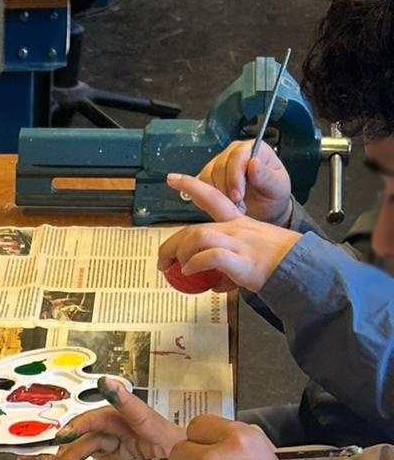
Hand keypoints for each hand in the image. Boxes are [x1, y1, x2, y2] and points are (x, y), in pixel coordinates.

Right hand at [51, 379, 183, 459]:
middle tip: (62, 442)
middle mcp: (144, 436)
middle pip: (109, 421)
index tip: (106, 383)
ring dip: (75, 447)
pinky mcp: (123, 454)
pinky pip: (97, 449)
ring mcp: (132, 444)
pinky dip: (79, 457)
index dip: (123, 400)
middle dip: (82, 428)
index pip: (140, 416)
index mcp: (163, 441)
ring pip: (99, 436)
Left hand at [159, 176, 301, 291]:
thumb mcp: (248, 252)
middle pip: (194, 228)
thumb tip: (213, 282)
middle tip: (161, 260)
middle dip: (171, 244)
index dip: (191, 185)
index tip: (172, 178)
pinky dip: (195, 264)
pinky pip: (211, 257)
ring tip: (178, 268)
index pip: (211, 197)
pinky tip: (191, 272)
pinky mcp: (241, 260)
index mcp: (237, 221)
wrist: (298, 264)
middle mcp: (235, 228)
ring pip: (199, 236)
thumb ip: (227, 261)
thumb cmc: (276, 259)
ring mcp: (238, 243)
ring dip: (181, 253)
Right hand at [195, 139, 292, 222]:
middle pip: (219, 166)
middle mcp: (234, 153)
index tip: (238, 196)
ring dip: (217, 195)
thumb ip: (267, 176)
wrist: (264, 210)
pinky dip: (205, 197)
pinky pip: (199, 185)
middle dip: (226, 190)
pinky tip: (219, 204)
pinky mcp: (208, 177)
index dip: (235, 176)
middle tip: (237, 205)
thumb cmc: (272, 196)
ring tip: (232, 206)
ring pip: (207, 176)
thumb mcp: (277, 188)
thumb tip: (254, 163)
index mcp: (254, 148)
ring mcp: (219, 164)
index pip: (238, 155)